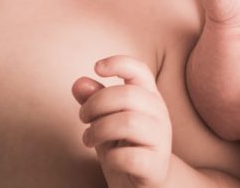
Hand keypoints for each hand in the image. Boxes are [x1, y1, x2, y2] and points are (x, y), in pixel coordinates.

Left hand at [73, 55, 171, 187]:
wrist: (145, 185)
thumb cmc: (125, 147)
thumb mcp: (106, 121)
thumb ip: (94, 102)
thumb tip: (78, 83)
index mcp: (149, 97)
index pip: (141, 70)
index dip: (119, 63)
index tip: (97, 67)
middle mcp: (159, 114)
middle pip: (127, 95)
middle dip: (95, 104)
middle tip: (83, 118)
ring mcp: (161, 140)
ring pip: (128, 123)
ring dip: (99, 130)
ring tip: (88, 139)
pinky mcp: (156, 165)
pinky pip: (130, 156)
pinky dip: (112, 157)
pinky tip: (109, 159)